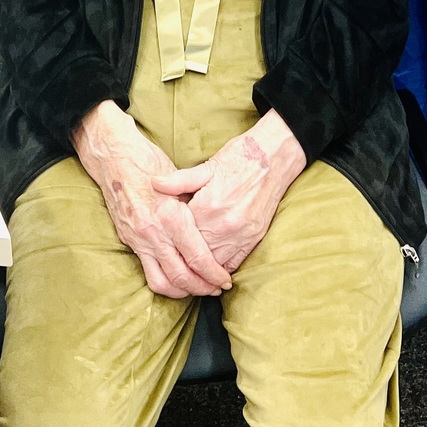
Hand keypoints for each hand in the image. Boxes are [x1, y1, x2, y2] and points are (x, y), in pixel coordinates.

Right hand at [73, 100, 231, 299]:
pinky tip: (176, 282)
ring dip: (183, 291)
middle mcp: (154, 233)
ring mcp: (139, 240)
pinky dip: (164, 283)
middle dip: (203, 287)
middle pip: (182, 276)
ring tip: (198, 289)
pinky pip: (147, 273)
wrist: (114, 157)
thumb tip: (212, 231)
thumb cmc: (149, 161)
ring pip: (163, 282)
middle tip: (217, 289)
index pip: (198, 257)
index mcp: (171, 216)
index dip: (214, 274)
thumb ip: (194, 208)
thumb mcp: (180, 180)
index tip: (225, 279)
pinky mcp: (130, 242)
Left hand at [152, 111, 306, 272]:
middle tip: (171, 260)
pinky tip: (211, 269)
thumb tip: (153, 183)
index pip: (181, 233)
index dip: (171, 237)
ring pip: (213, 264)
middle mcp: (224, 225)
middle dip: (183, 256)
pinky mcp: (254, 238)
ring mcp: (241, 234)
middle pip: (195, 252)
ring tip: (188, 270)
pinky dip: (221, 269)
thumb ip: (179, 180)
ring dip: (201, 269)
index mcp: (208, 206)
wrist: (273, 156)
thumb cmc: (238, 157)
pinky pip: (234, 264)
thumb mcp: (207, 166)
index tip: (164, 239)